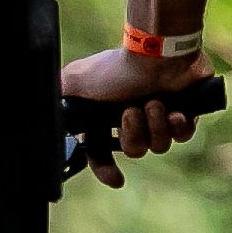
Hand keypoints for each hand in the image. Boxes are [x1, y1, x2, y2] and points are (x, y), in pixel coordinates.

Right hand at [59, 43, 206, 186]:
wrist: (157, 53)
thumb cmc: (118, 67)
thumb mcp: (76, 80)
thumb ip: (58, 95)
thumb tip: (46, 112)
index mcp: (108, 116)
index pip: (102, 151)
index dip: (106, 168)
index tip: (117, 179)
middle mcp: (133, 118)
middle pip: (133, 151)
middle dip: (132, 135)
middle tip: (131, 111)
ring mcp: (160, 115)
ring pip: (158, 146)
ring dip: (155, 126)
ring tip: (155, 103)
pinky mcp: (186, 111)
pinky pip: (182, 136)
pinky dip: (177, 127)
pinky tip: (175, 112)